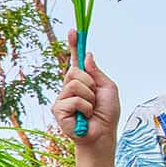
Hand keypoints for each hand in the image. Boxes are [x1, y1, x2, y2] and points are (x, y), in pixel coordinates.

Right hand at [52, 29, 119, 147]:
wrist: (102, 135)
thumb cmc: (106, 115)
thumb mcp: (108, 88)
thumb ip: (96, 72)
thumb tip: (87, 54)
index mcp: (82, 82)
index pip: (75, 61)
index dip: (73, 46)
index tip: (73, 31)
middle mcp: (69, 88)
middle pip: (74, 70)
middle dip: (90, 83)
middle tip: (95, 98)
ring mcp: (62, 98)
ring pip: (74, 84)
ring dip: (89, 97)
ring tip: (90, 110)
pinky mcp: (57, 109)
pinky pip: (74, 99)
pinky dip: (84, 107)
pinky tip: (83, 117)